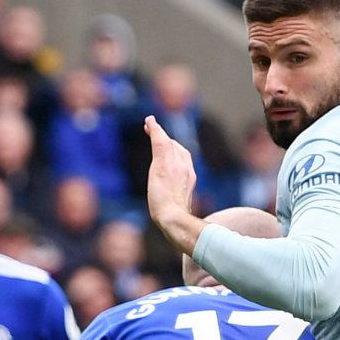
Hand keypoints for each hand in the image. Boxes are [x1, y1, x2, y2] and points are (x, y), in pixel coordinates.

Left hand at [143, 115, 198, 235]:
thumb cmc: (174, 216)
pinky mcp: (164, 163)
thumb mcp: (178, 203)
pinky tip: (149, 122)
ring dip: (157, 131)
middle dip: (164, 137)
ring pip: (167, 142)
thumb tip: (177, 202)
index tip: (166, 142)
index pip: (182, 155)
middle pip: (175, 146)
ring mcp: (176, 164)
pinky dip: (154, 129)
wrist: (173, 217)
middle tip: (151, 129)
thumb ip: (178, 195)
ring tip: (149, 123)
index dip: (174, 147)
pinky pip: (159, 141)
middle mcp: (185, 167)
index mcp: (190, 176)